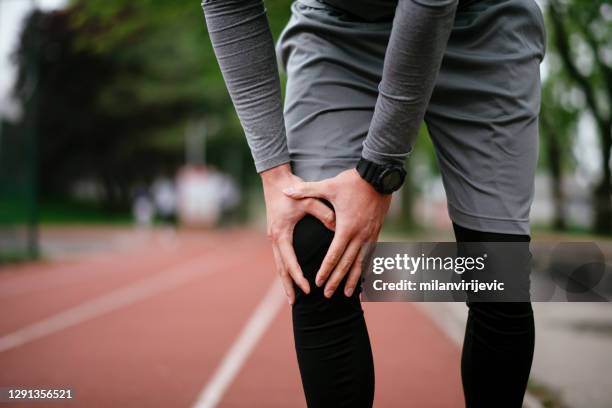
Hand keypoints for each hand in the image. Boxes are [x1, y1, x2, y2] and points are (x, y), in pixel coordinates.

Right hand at [261, 164, 335, 304]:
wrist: (276, 180)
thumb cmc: (293, 189)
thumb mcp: (309, 200)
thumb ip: (323, 213)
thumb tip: (338, 225)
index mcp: (282, 234)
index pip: (290, 262)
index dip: (298, 277)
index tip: (307, 289)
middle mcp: (275, 238)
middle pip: (280, 269)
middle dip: (287, 286)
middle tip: (294, 303)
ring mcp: (274, 237)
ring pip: (279, 264)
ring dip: (285, 280)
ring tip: (291, 297)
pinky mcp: (277, 234)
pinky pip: (281, 257)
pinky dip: (286, 269)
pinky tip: (291, 277)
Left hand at [283, 168, 390, 297]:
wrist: (379, 176)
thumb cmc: (352, 181)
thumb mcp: (328, 186)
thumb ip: (306, 190)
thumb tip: (286, 191)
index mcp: (346, 227)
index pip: (334, 254)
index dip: (325, 270)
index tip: (318, 283)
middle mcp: (360, 235)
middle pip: (347, 264)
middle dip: (336, 280)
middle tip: (327, 295)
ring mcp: (370, 235)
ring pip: (360, 263)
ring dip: (353, 279)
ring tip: (347, 295)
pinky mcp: (376, 232)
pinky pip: (370, 255)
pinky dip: (365, 269)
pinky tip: (362, 278)